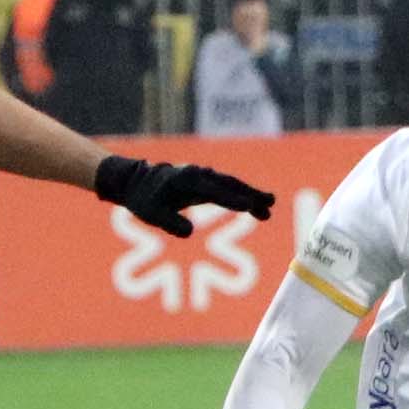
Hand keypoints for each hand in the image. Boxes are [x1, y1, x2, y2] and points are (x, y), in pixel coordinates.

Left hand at [96, 155, 276, 239]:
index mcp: (187, 180)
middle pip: (229, 184)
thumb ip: (169, 223)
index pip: (213, 191)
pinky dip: (242, 196)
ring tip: (269, 207)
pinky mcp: (207, 183)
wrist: (138, 182)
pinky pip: (228, 188)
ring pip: (232, 185)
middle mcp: (199, 174)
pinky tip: (255, 208)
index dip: (231, 199)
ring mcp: (205, 177)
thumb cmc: (145, 200)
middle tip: (270, 203)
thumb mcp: (152, 215)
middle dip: (250, 193)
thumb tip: (190, 233)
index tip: (249, 206)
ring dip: (251, 195)